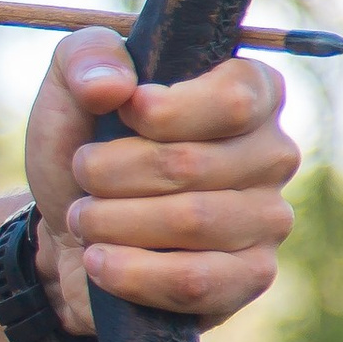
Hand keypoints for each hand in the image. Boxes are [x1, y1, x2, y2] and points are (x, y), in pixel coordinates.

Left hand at [23, 32, 298, 333]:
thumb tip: (112, 87)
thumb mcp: (70, 89)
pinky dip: (131, 272)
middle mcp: (273, 153)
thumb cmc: (86, 149)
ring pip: (190, 221)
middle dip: (109, 172)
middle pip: (191, 163)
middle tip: (82, 174)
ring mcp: (268, 219)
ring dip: (111, 221)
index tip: (120, 113)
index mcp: (251, 92)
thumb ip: (87, 60)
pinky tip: (99, 262)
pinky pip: (195, 281)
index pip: (234, 98)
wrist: (70, 234)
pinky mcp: (249, 277)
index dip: (163, 111)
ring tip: (84, 218)